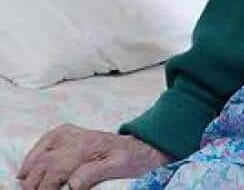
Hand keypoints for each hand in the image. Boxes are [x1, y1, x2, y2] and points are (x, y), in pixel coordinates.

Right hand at [17, 124, 169, 189]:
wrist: (141, 145)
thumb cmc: (131, 158)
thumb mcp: (118, 167)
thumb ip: (93, 173)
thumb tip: (72, 184)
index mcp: (86, 147)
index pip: (55, 170)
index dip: (46, 187)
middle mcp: (75, 138)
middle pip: (44, 162)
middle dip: (35, 181)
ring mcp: (70, 134)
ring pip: (41, 152)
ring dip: (31, 169)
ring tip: (28, 185)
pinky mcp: (68, 133)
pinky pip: (45, 141)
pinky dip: (34, 155)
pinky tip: (30, 168)